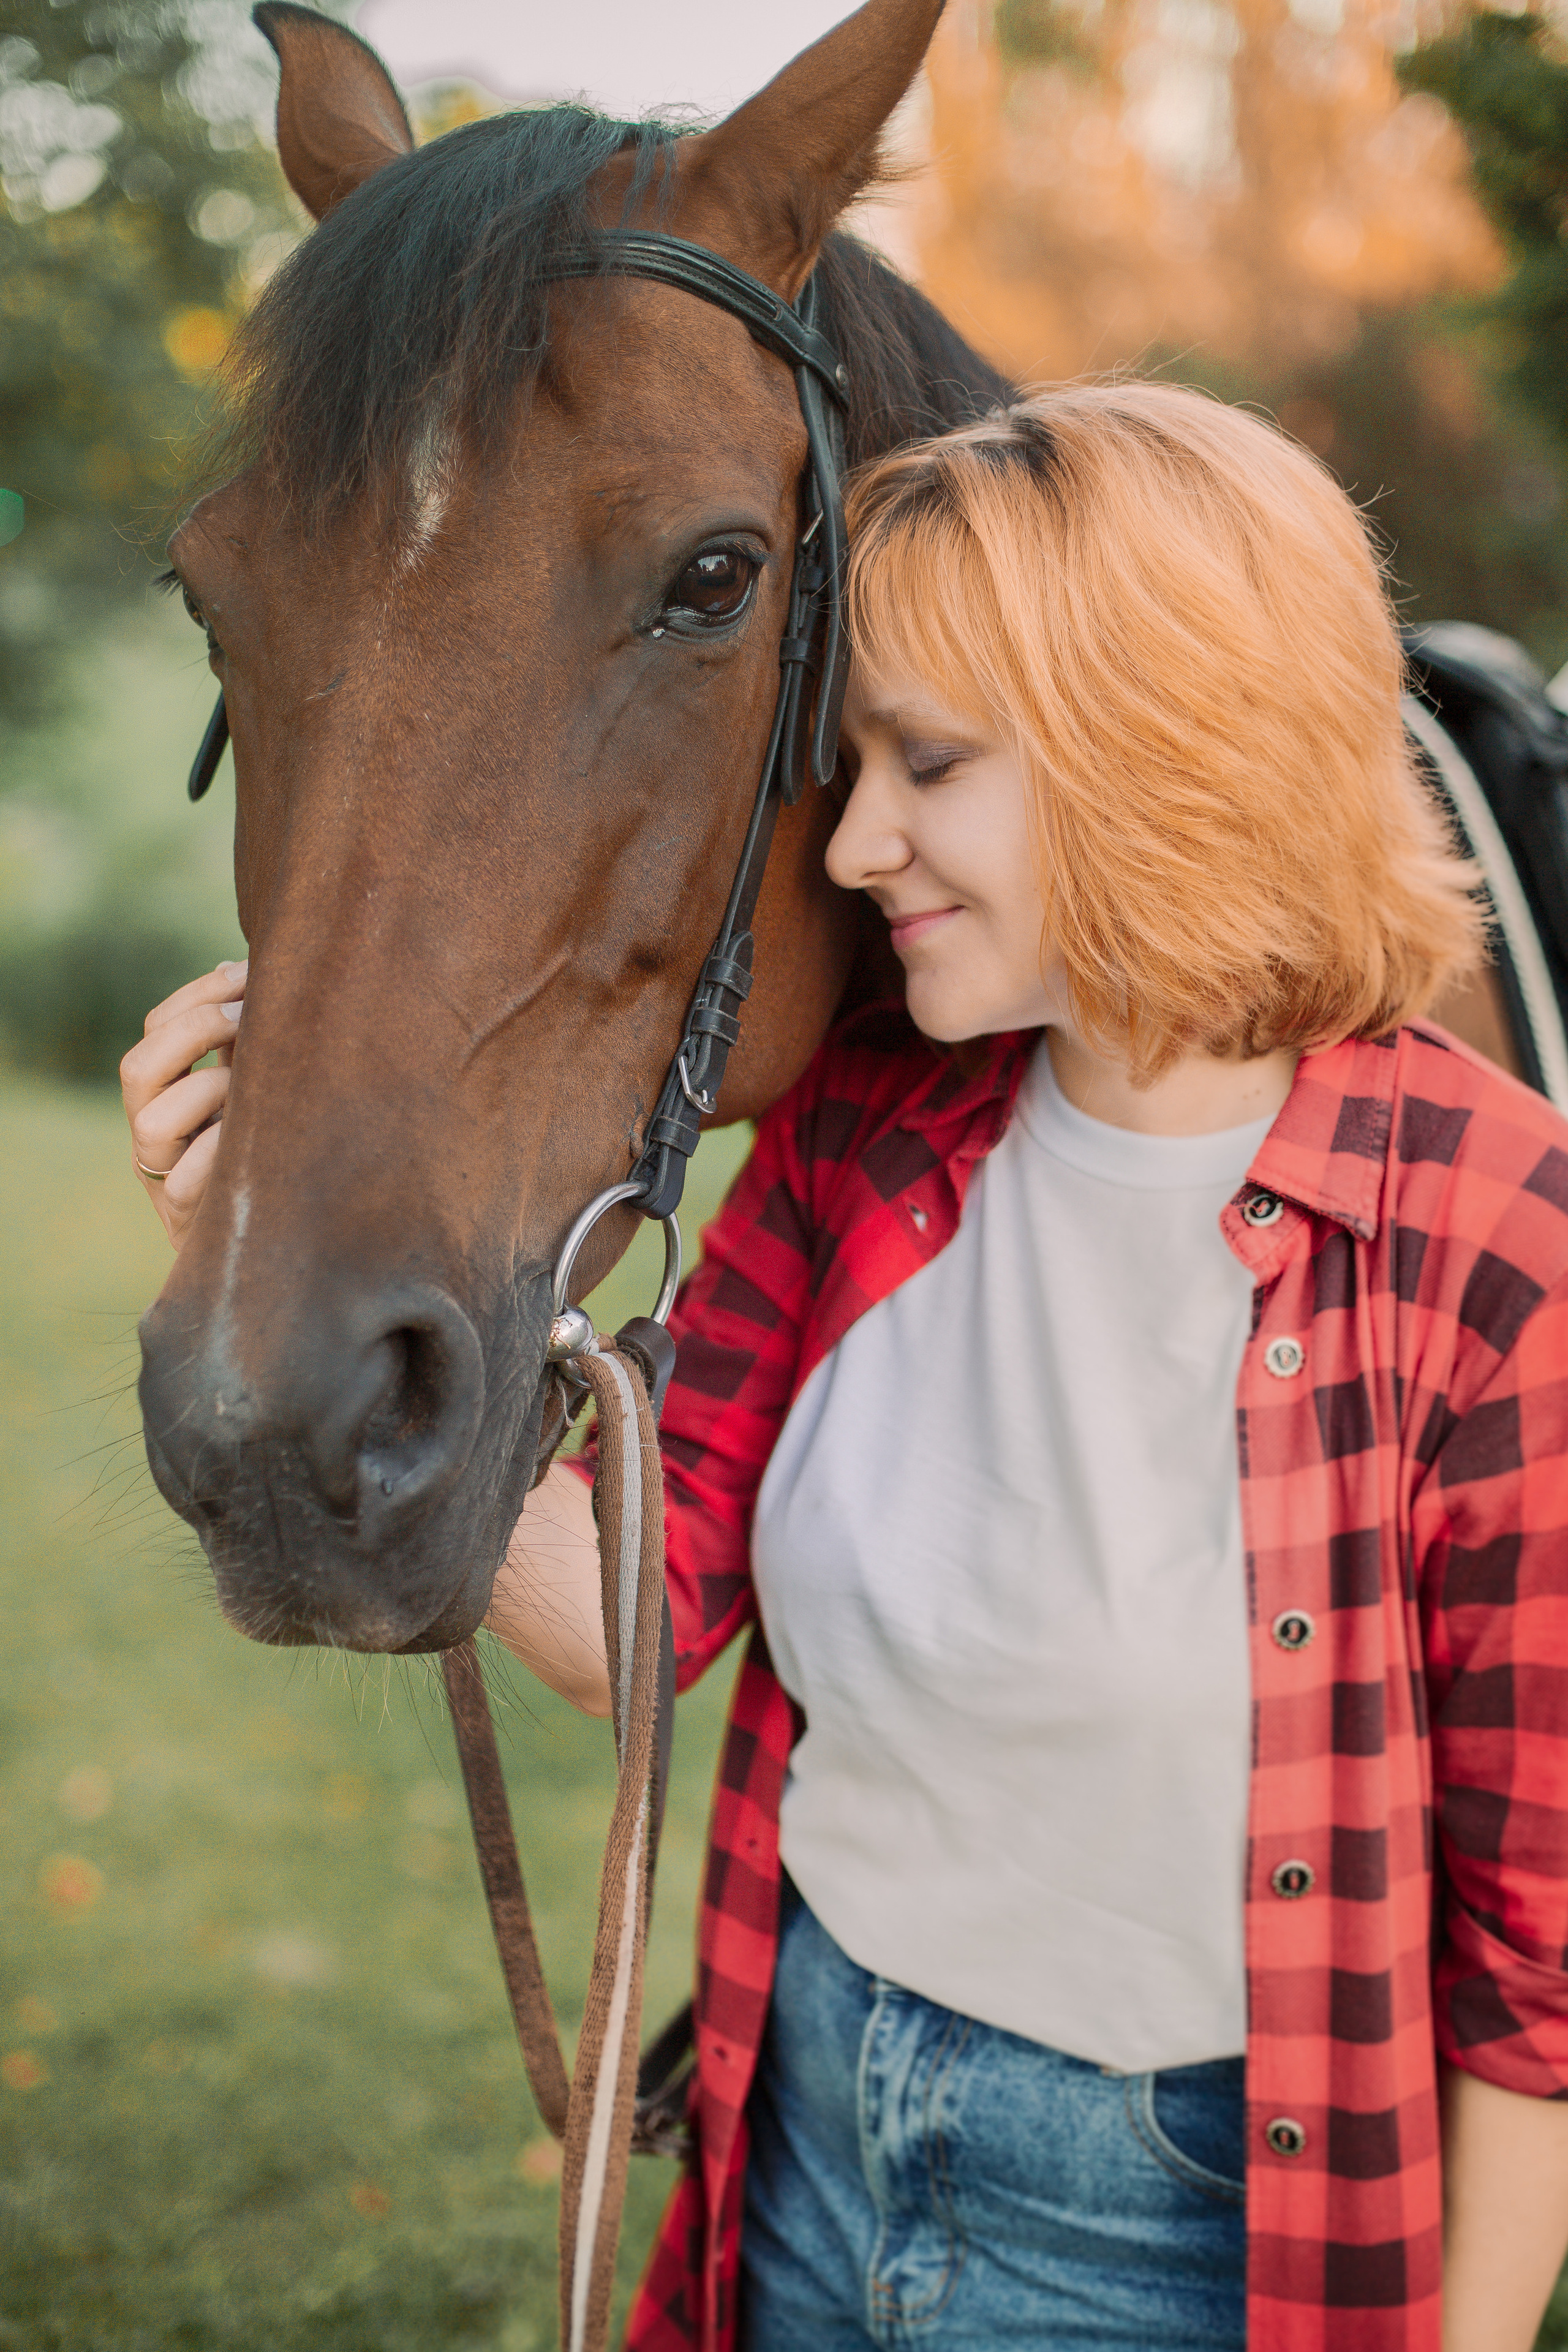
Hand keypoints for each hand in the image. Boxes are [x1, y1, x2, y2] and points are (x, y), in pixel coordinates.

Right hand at [119, 960, 246, 1250]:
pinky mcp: (185, 1219)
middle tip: (248, 1021)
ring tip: (256, 1089)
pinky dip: (219, 1154)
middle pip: (139, 1067)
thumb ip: (247, 1041)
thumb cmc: (272, 1148)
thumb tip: (247, 965)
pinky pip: (186, 1182)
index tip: (249, 974)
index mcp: (166, 1089)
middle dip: (195, 1031)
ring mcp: (162, 1175)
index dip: (198, 995)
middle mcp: (153, 1131)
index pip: (156, 1026)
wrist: (277, 1236)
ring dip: (209, 1091)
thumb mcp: (256, 1088)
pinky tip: (261, 1140)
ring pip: (151, 1122)